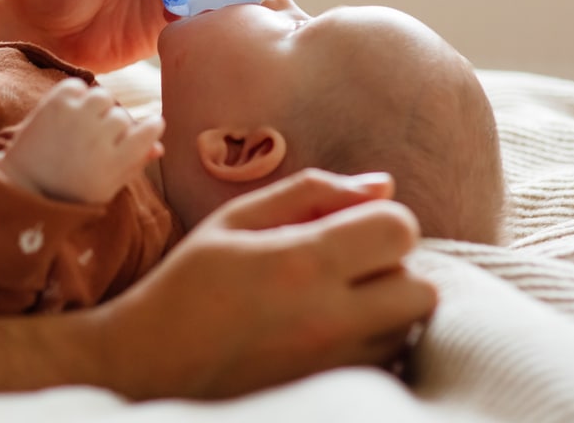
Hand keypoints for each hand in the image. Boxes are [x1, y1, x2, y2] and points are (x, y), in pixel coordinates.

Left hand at [0, 78, 163, 203]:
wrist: (23, 187)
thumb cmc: (69, 192)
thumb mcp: (107, 187)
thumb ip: (134, 165)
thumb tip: (158, 146)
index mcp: (114, 163)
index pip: (148, 132)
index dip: (151, 127)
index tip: (150, 126)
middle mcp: (98, 138)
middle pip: (122, 116)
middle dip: (115, 126)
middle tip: (99, 139)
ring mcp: (75, 118)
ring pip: (102, 97)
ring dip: (97, 108)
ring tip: (83, 124)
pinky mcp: (54, 105)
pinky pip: (78, 86)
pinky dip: (76, 96)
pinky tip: (69, 114)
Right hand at [96, 169, 436, 398]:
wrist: (152, 363)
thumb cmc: (190, 282)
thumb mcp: (237, 219)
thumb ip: (312, 192)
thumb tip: (383, 186)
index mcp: (302, 263)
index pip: (399, 230)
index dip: (381, 221)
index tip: (350, 227)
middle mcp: (329, 319)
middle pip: (420, 287)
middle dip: (393, 268)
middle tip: (347, 265)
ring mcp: (335, 364)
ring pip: (410, 328)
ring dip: (387, 307)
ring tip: (335, 299)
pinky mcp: (333, 389)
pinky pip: (389, 362)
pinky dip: (375, 343)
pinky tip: (333, 332)